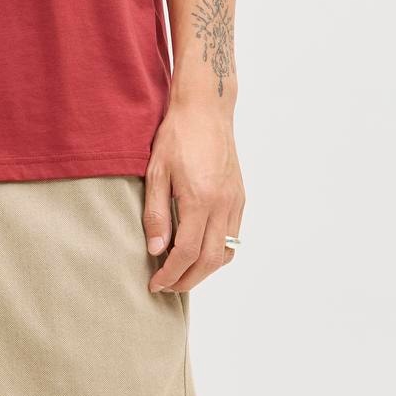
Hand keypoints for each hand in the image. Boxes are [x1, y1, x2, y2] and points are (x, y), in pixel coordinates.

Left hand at [143, 100, 243, 293]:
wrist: (206, 110)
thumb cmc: (177, 136)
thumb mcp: (156, 171)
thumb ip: (155, 213)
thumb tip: (155, 249)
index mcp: (199, 199)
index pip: (186, 253)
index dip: (170, 274)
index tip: (155, 284)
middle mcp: (222, 205)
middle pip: (209, 261)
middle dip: (187, 281)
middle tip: (167, 286)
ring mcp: (235, 202)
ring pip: (226, 253)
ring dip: (204, 271)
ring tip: (181, 272)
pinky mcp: (240, 197)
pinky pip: (233, 237)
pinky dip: (217, 253)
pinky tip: (199, 250)